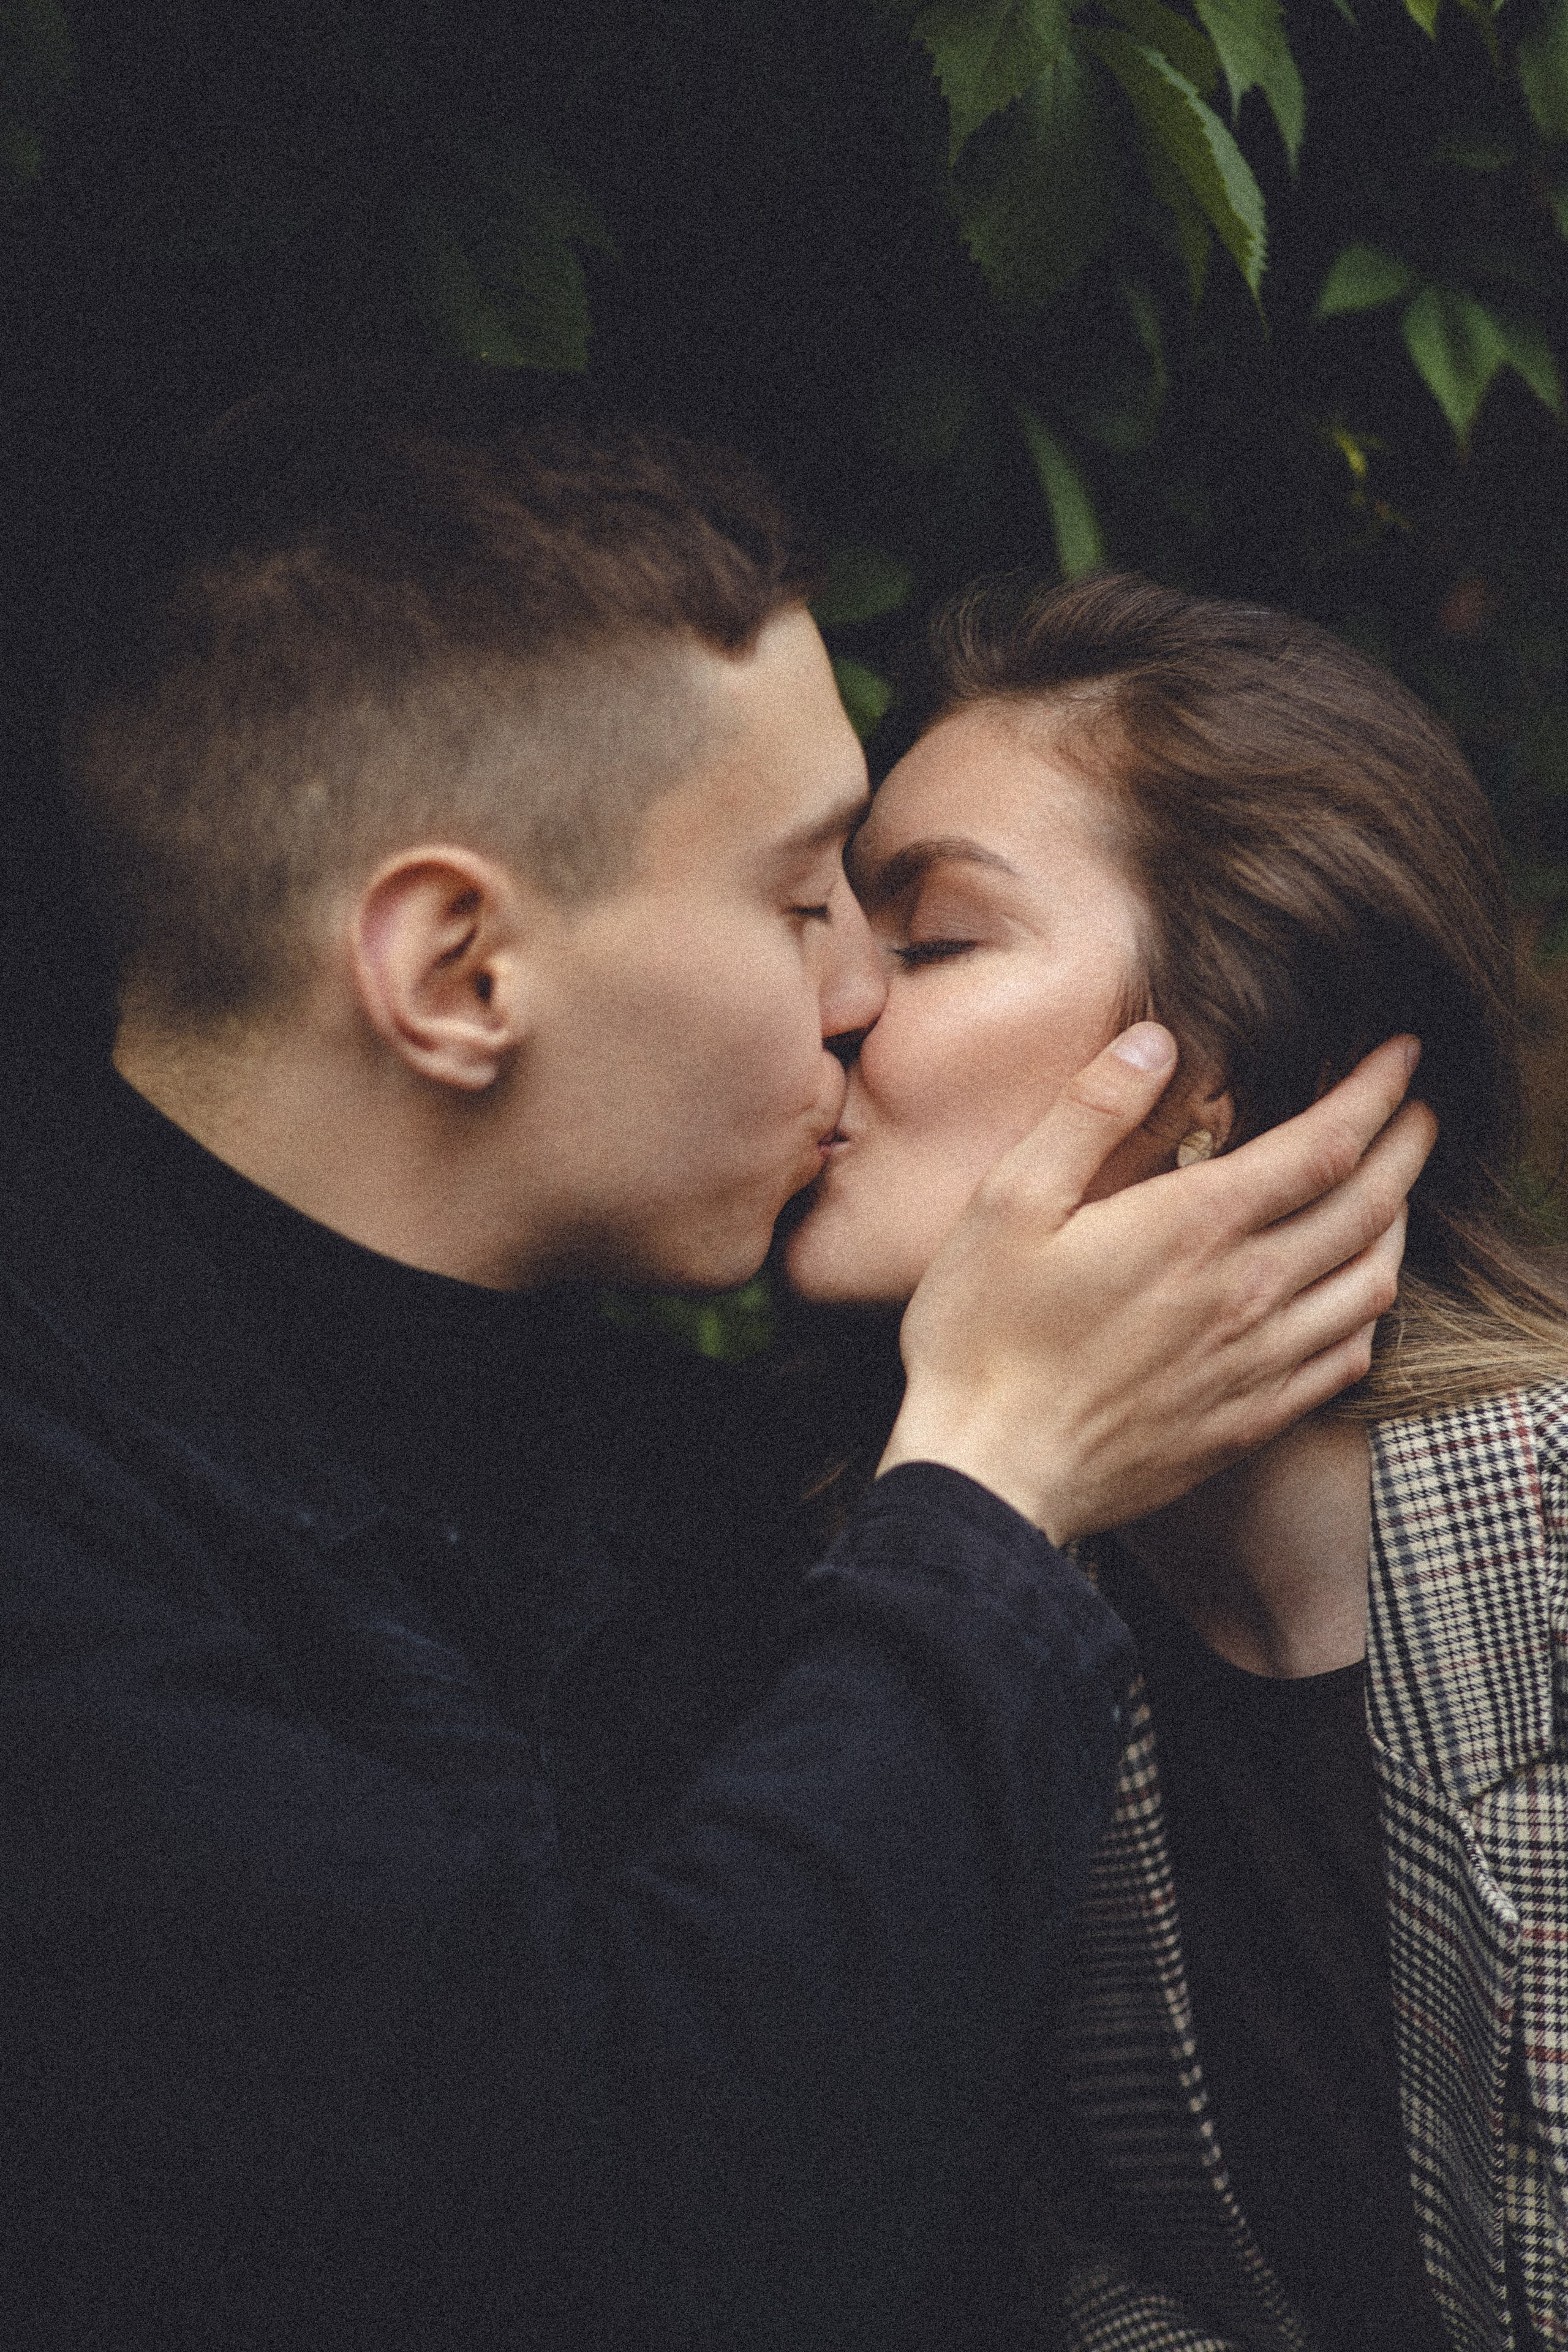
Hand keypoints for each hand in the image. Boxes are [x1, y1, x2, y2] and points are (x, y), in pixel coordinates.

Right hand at [881, 1026, 1434, 1544]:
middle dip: (1407, 1146)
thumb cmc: (982, 1333)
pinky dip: (1370, 1313)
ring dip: (1398, 1225)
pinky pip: (1347, 1359)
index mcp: (1194, 1227)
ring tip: (1396, 1192)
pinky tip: (1357, 1298)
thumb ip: (1090, 1114)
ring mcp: (1256, 1363)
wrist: (988, 1473)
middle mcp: (1246, 1293)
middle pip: (1369, 1207)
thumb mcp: (1010, 1200)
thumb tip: (1158, 1042)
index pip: (1325, 1144)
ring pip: (1373, 1284)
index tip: (1400, 1053)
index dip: (1375, 1092)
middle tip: (1422, 1110)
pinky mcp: (1249, 1421)